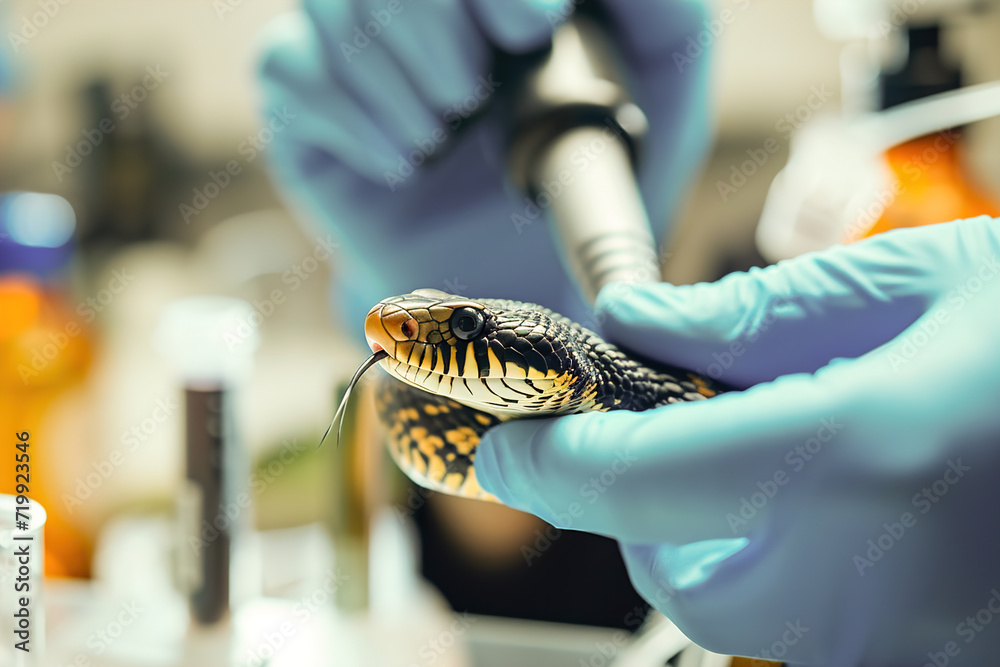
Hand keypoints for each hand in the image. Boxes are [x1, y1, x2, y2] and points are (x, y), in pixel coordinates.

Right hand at [258, 0, 711, 322]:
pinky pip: (290, 67)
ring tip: (445, 137)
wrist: (522, 277)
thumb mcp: (659, 83)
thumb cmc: (593, 171)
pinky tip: (405, 163)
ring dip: (400, 83)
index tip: (533, 27)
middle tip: (473, 95)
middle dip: (433, 21)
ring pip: (335, 7)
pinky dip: (356, 119)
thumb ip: (657, 7)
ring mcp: (350, 35)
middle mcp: (418, 0)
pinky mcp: (300, 93)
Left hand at [475, 216, 999, 665]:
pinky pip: (817, 629)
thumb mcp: (910, 282)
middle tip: (667, 431)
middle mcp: (882, 580)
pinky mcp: (942, 657)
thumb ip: (751, 315)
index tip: (502, 445)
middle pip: (679, 576)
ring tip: (772, 454)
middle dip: (645, 505)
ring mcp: (921, 642)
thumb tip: (633, 319)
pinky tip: (837, 505)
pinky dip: (790, 570)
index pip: (630, 479)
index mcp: (858, 457)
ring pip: (742, 615)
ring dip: (716, 538)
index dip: (543, 462)